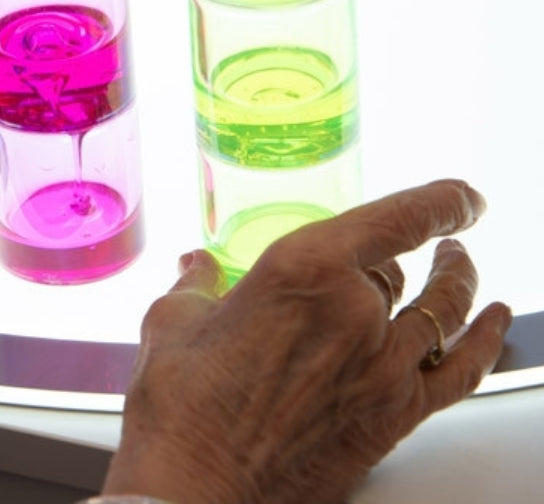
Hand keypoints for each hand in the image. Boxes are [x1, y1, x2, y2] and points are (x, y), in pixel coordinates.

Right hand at [103, 179, 511, 503]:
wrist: (197, 487)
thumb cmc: (182, 404)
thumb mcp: (174, 321)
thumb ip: (197, 283)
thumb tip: (197, 267)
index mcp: (304, 270)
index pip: (395, 219)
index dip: (439, 201)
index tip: (458, 195)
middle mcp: (355, 310)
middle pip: (397, 269)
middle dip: (394, 256)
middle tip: (393, 251)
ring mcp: (381, 366)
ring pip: (440, 311)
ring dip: (455, 282)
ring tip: (457, 264)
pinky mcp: (393, 415)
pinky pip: (461, 371)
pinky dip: (487, 341)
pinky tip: (496, 321)